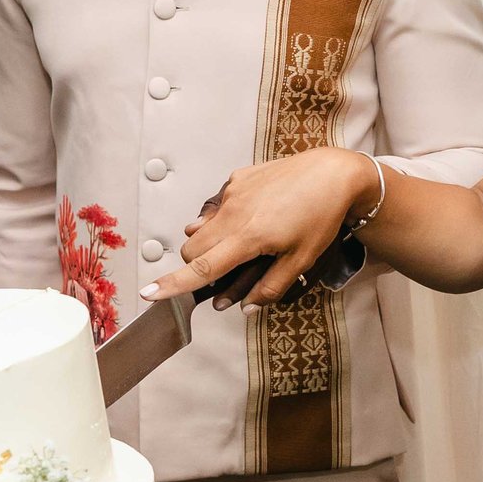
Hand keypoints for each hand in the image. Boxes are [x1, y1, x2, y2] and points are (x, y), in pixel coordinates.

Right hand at [141, 149, 377, 309]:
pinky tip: (252, 217)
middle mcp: (233, 214)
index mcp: (248, 238)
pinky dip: (223, 219)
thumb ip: (271, 286)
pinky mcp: (237, 179)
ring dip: (209, 242)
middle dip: (196, 265)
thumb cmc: (321, 216)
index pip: (201, 268)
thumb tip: (246, 308)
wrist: (332, 173)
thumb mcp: (302, 259)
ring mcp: (233, 194)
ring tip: (241, 243)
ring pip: (202, 227)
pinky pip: (217, 206)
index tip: (149, 294)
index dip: (173, 284)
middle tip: (222, 272)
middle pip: (192, 248)